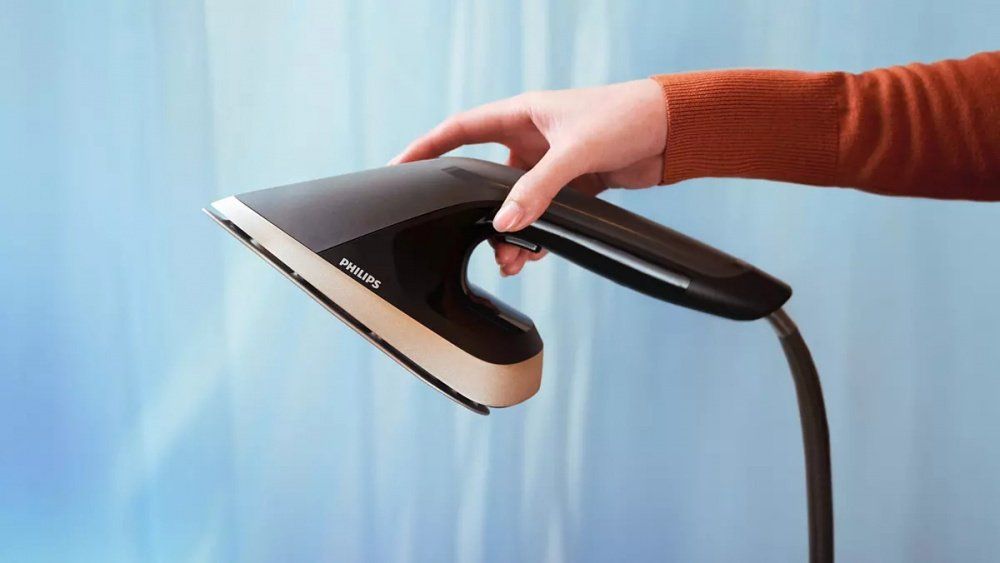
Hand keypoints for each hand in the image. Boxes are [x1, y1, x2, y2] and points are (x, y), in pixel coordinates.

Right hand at [391, 79, 666, 275]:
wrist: (674, 130)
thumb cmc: (626, 117)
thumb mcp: (575, 152)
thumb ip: (539, 189)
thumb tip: (505, 222)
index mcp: (522, 114)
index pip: (460, 130)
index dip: (427, 148)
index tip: (400, 168)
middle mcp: (532, 138)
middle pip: (488, 177)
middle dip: (477, 210)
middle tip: (469, 236)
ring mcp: (551, 163)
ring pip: (516, 203)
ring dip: (510, 231)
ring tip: (509, 259)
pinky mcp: (574, 185)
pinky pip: (543, 214)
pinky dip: (537, 234)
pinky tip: (535, 253)